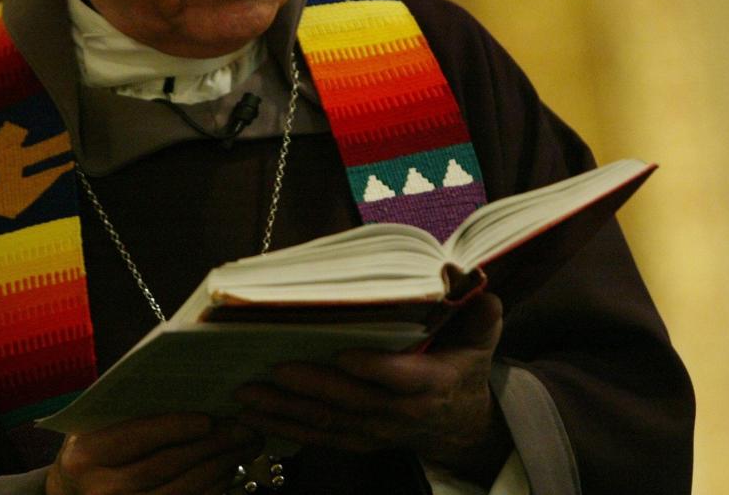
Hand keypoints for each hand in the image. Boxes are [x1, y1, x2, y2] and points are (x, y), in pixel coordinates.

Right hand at [46, 413, 262, 494]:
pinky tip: (231, 468)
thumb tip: (188, 381)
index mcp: (85, 456)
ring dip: (220, 467)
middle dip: (211, 446)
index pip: (136, 439)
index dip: (174, 428)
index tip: (208, 418)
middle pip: (166, 467)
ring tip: (246, 444)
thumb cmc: (93, 446)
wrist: (73, 494)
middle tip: (244, 427)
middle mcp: (102, 490)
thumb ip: (130, 406)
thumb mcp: (97, 423)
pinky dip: (213, 488)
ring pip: (182, 491)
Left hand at [233, 293, 511, 482]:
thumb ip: (480, 315)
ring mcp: (374, 432)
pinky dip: (282, 427)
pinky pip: (316, 438)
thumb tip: (478, 288)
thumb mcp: (481, 340)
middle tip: (276, 367)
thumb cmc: (463, 368)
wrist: (459, 424)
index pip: (401, 379)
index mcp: (431, 384)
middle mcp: (399, 414)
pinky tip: (250, 415)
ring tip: (247, 393)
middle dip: (312, 386)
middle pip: (352, 402)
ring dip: (285, 409)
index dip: (374, 369)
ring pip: (326, 423)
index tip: (344, 354)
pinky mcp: (355, 441)